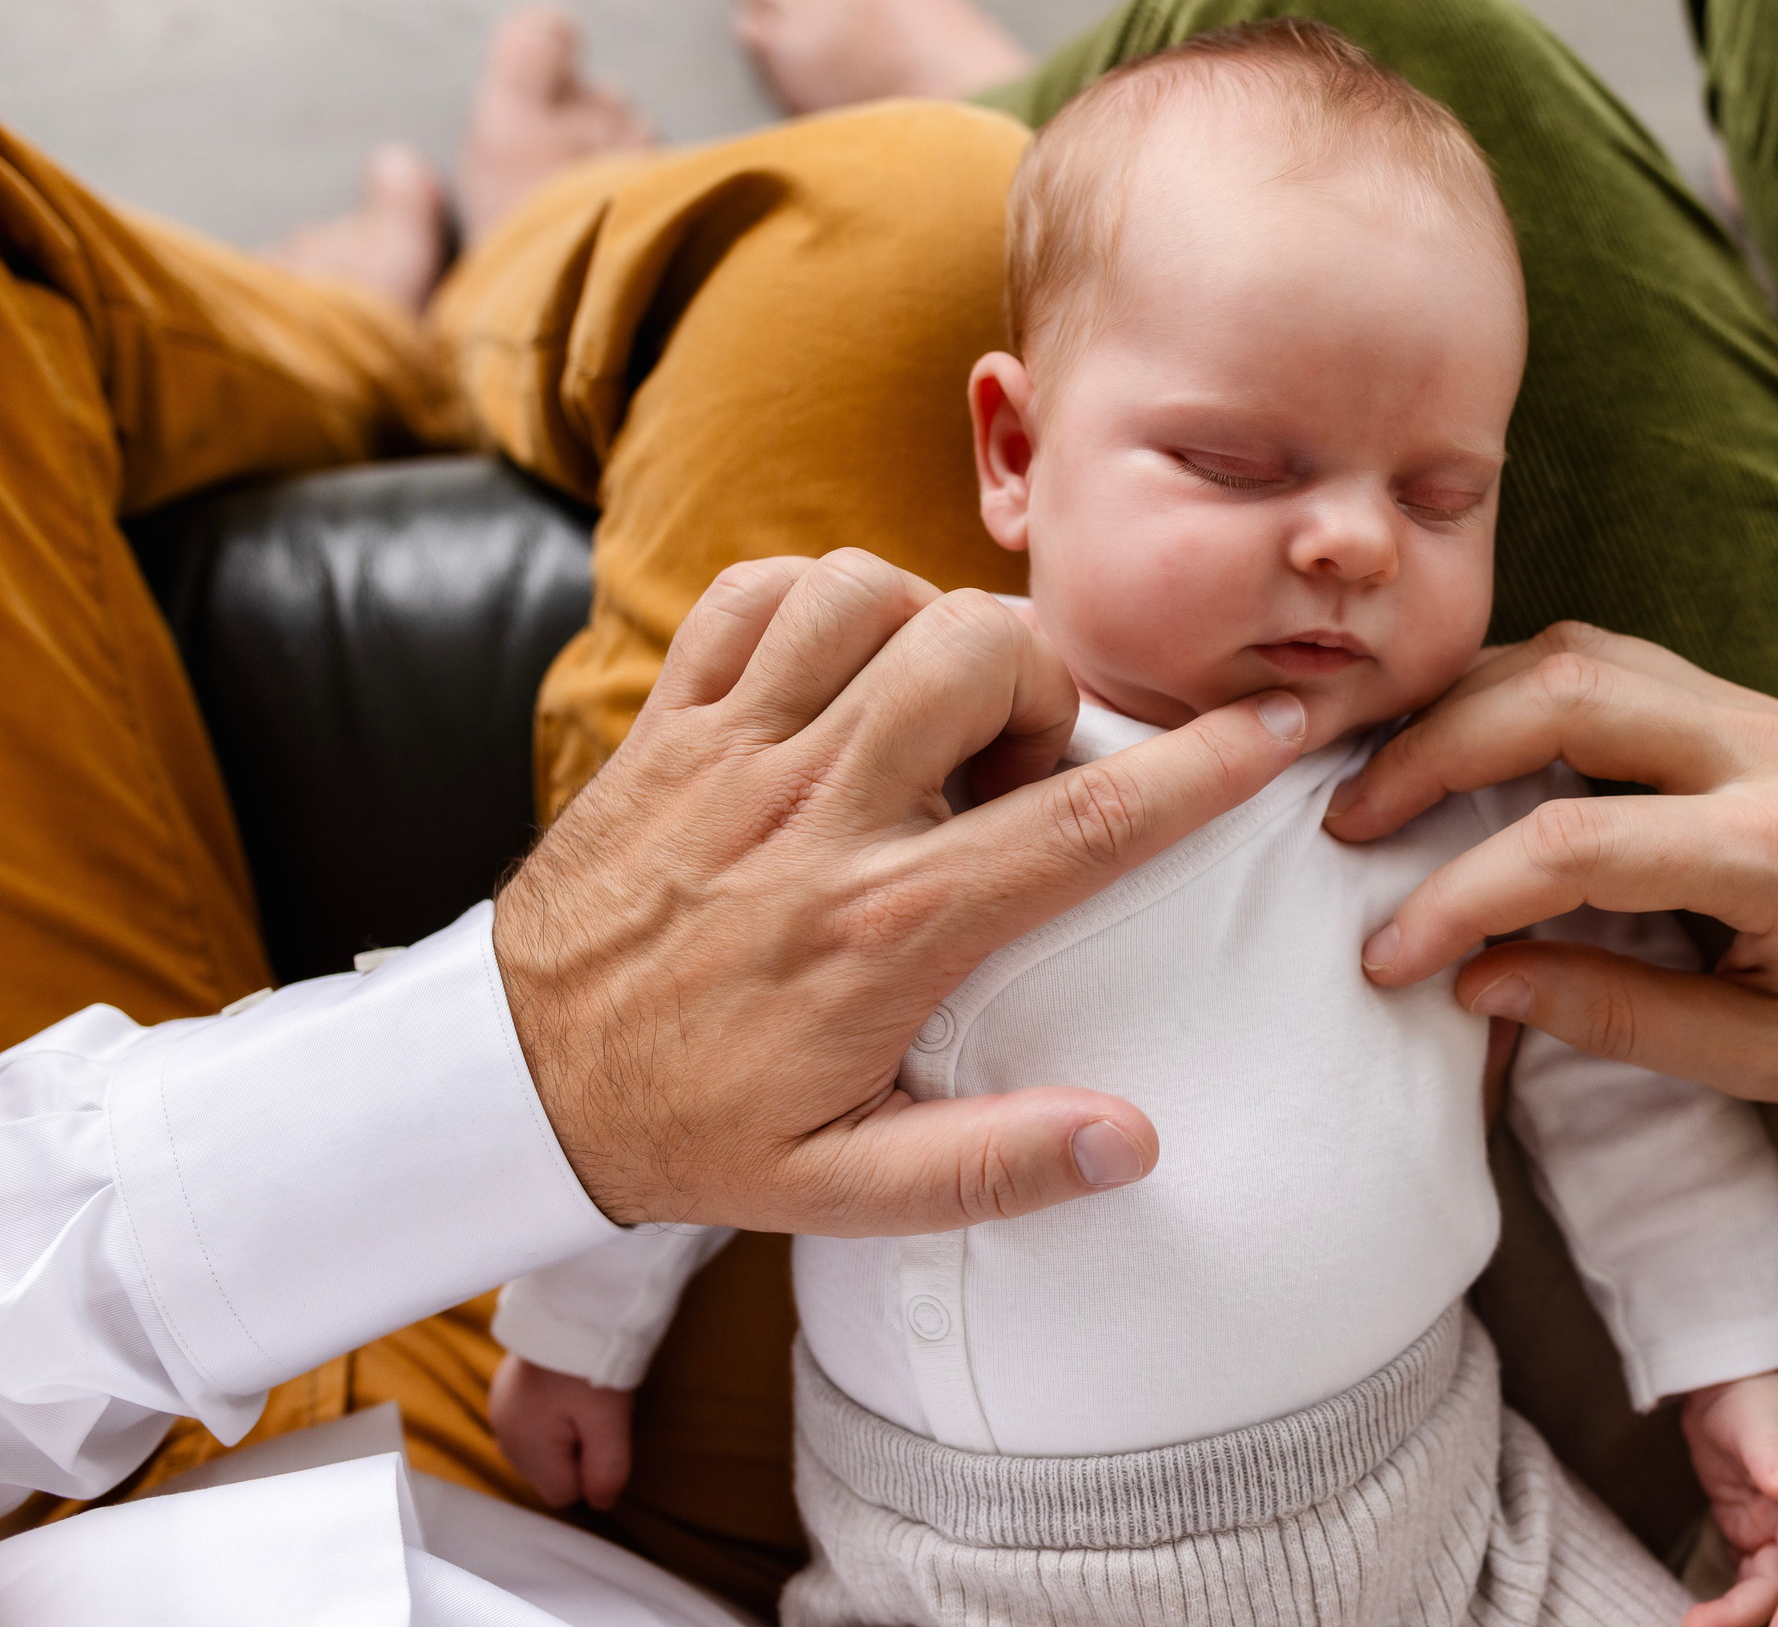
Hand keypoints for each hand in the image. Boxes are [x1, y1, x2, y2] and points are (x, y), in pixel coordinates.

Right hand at [489, 1355, 634, 1510]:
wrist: (570, 1307)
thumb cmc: (590, 1367)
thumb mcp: (609, 1421)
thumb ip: (606, 1470)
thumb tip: (600, 1505)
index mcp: (527, 1449)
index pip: (563, 1493)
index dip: (590, 1470)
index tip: (602, 1433)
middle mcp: (504, 1436)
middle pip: (547, 1473)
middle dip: (573, 1454)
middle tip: (593, 1412)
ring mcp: (500, 1411)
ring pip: (537, 1448)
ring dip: (560, 1434)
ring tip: (579, 1397)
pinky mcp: (503, 1390)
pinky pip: (529, 1422)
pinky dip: (547, 1414)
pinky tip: (563, 1388)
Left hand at [496, 549, 1307, 1230]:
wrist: (507, 1087)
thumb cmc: (690, 1132)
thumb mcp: (845, 1186)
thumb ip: (994, 1165)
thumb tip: (1132, 1141)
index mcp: (882, 928)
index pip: (1078, 823)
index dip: (1196, 765)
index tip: (1270, 728)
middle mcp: (815, 816)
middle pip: (977, 652)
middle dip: (1040, 676)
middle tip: (1019, 756)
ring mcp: (731, 754)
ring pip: (865, 592)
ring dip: (928, 625)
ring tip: (930, 707)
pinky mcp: (665, 722)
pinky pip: (750, 592)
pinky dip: (811, 598)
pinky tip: (836, 668)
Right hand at [1326, 622, 1777, 1111]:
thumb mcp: (1765, 1059)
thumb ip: (1616, 1013)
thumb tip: (1476, 984)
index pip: (1575, 842)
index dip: (1460, 897)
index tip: (1389, 956)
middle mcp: (1766, 751)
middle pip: (1562, 692)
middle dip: (1430, 751)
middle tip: (1349, 826)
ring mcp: (1759, 710)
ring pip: (1580, 651)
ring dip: (1465, 703)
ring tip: (1386, 779)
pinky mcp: (1746, 702)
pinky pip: (1611, 660)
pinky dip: (1518, 690)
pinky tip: (1466, 747)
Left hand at [1679, 1369, 1777, 1626]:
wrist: (1731, 1375)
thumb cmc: (1755, 1396)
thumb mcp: (1761, 1425)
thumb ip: (1773, 1458)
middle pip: (1775, 1592)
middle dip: (1745, 1618)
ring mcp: (1765, 1531)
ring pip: (1757, 1591)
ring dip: (1732, 1616)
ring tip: (1691, 1626)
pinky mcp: (1741, 1527)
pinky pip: (1741, 1578)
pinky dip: (1726, 1601)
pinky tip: (1700, 1615)